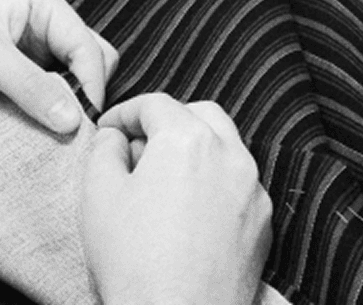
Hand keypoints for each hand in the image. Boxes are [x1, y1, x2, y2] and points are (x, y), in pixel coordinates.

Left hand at [0, 0, 117, 132]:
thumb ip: (30, 85)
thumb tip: (74, 120)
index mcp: (38, 3)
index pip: (88, 45)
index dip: (91, 83)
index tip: (86, 122)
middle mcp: (38, 29)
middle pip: (88, 65)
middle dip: (87, 95)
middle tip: (74, 130)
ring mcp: (25, 61)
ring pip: (70, 89)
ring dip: (67, 112)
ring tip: (59, 139)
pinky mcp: (10, 89)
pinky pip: (45, 107)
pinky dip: (48, 123)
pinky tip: (41, 139)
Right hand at [82, 94, 271, 304]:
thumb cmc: (134, 259)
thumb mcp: (98, 192)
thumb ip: (104, 148)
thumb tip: (116, 137)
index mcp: (188, 138)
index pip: (154, 103)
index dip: (124, 112)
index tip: (108, 130)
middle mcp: (230, 154)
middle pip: (200, 115)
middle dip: (168, 122)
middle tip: (139, 147)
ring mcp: (253, 189)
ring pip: (226, 147)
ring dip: (196, 150)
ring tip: (165, 180)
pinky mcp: (264, 223)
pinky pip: (239, 185)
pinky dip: (216, 183)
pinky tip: (190, 212)